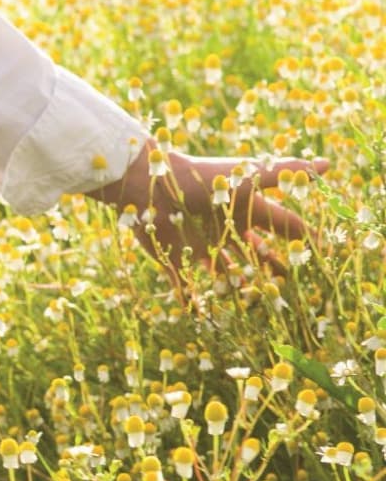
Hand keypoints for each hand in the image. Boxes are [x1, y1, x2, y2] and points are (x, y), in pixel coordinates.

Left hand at [95, 141, 330, 295]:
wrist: (149, 185)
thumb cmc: (202, 180)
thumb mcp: (248, 177)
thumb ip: (287, 173)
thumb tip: (330, 165)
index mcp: (244, 211)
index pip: (281, 229)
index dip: (301, 240)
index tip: (322, 254)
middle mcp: (224, 230)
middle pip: (255, 253)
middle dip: (272, 266)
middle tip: (291, 283)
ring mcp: (201, 246)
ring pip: (226, 272)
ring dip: (238, 285)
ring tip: (255, 300)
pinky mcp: (177, 259)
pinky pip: (187, 285)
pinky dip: (195, 301)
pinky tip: (204, 315)